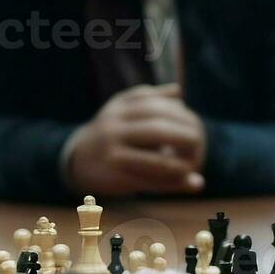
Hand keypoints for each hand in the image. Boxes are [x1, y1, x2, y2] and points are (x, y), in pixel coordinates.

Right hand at [67, 84, 206, 195]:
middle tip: (198, 143)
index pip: (157, 107)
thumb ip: (148, 97)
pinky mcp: (116, 176)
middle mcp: (114, 127)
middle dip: (184, 137)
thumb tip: (178, 91)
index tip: (195, 123)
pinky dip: (171, 182)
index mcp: (119, 107)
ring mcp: (113, 153)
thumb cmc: (110, 132)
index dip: (181, 115)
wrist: (76, 159)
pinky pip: (150, 181)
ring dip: (180, 165)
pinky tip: (187, 179)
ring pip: (156, 162)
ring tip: (194, 163)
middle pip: (158, 131)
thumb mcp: (122, 108)